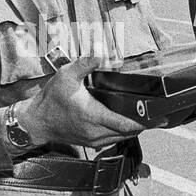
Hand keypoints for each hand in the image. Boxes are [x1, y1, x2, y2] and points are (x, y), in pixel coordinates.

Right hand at [17, 56, 146, 147]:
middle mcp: (95, 131)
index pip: (125, 124)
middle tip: (156, 115)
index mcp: (93, 116)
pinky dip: (121, 133)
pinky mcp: (90, 143)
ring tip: (144, 118)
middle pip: (128, 133)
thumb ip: (85, 64)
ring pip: (121, 138)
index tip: (158, 117)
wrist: (37, 121)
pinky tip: (125, 123)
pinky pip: (112, 140)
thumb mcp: (66, 75)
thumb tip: (101, 52)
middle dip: (143, 124)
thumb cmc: (51, 99)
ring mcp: (93, 140)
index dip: (144, 122)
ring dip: (132, 130)